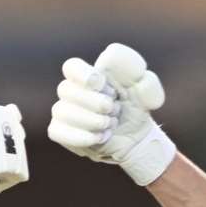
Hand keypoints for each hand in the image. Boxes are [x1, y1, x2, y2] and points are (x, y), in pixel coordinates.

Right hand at [47, 43, 175, 185]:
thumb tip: (138, 78)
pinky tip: (99, 138)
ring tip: (110, 124)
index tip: (101, 84)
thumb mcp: (148, 95)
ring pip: (62, 111)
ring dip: (91, 120)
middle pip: (65, 89)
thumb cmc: (136, 111)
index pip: (71, 67)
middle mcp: (72, 91)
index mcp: (90, 76)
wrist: (134, 139)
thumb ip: (146, 82)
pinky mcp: (60, 131)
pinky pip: (57, 131)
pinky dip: (80, 136)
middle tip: (113, 109)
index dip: (83, 74)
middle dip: (94, 102)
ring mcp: (64, 111)